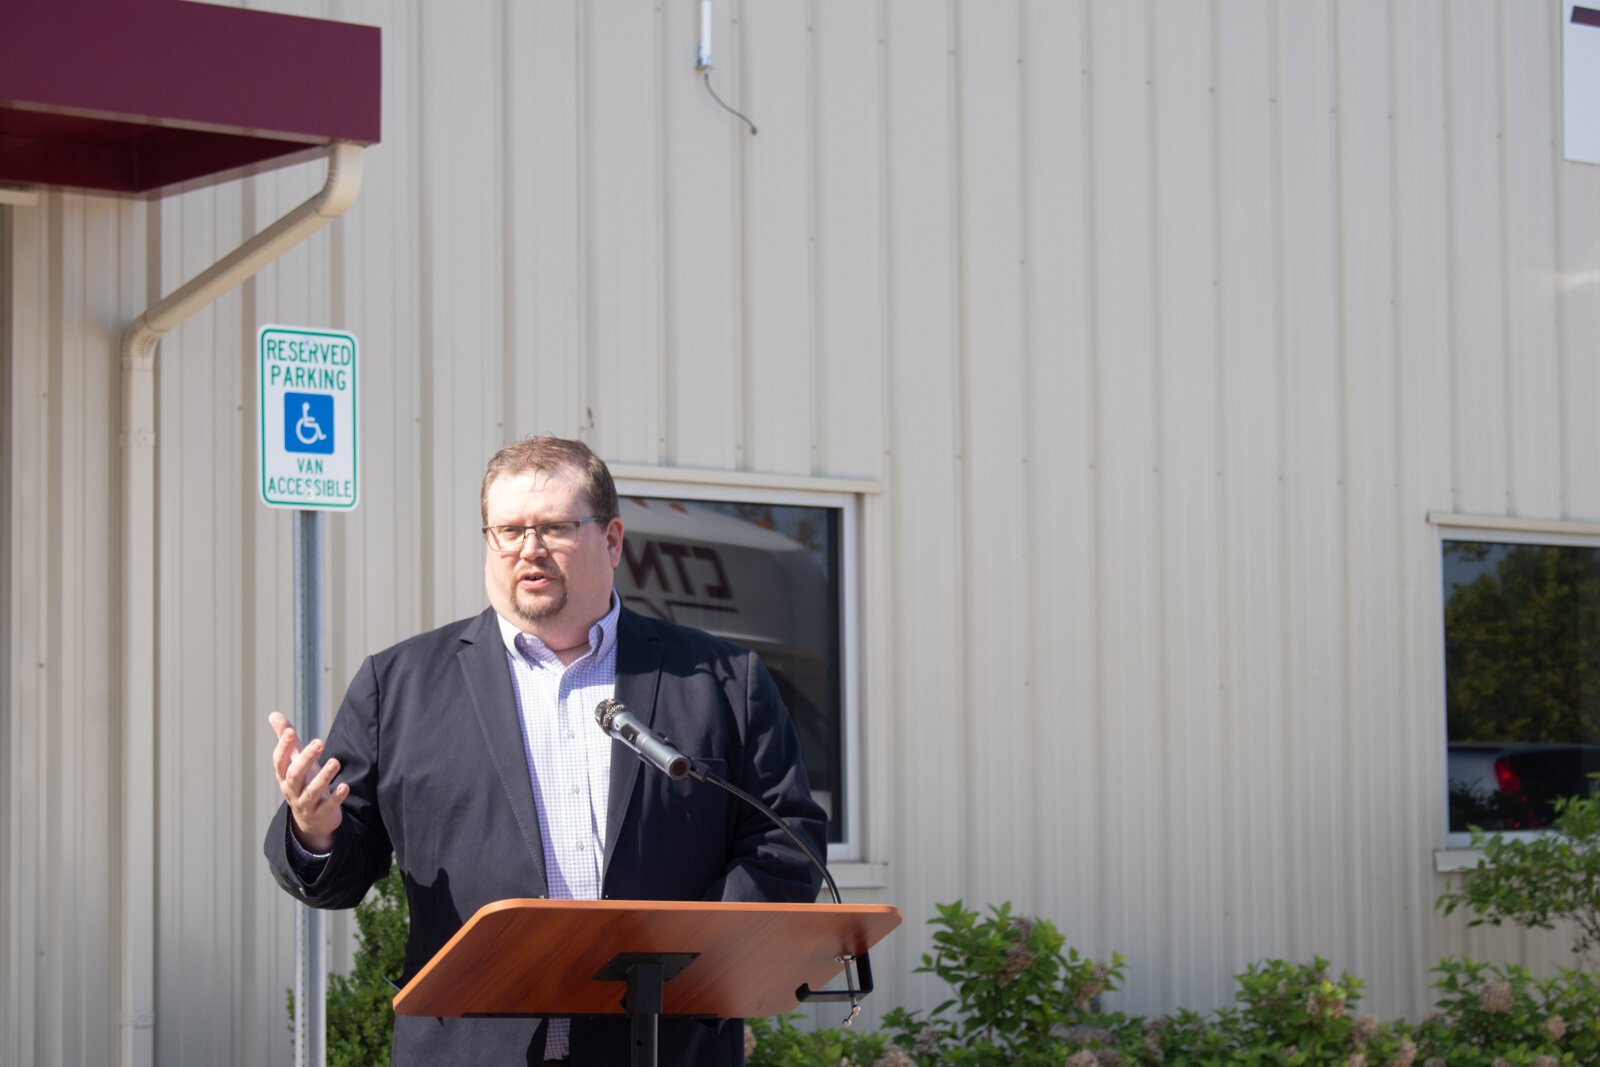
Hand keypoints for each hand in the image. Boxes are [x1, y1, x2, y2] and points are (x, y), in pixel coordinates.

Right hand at [268, 710, 347, 852]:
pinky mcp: (321, 814)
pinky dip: (336, 798)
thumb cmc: (303, 782)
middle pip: (295, 775)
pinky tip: (345, 786)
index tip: (291, 731)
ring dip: (323, 777)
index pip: (280, 761)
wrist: (310, 820)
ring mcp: (305, 804)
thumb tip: (273, 714)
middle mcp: (292, 790)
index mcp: (284, 776)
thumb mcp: (294, 761)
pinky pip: (327, 807)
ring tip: (335, 762)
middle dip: (306, 759)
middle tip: (319, 742)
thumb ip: (286, 739)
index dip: (283, 747)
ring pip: (311, 792)